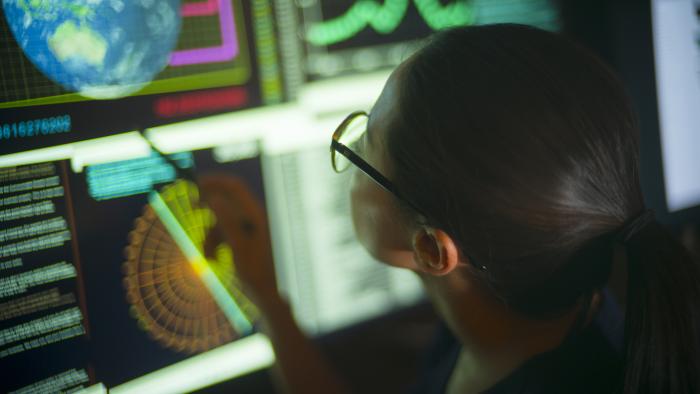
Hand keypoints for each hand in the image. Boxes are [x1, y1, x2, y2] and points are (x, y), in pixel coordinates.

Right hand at [199, 175, 279, 306]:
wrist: (266, 294)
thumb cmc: (255, 272)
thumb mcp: (238, 246)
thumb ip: (227, 221)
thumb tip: (213, 198)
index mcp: (256, 215)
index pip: (235, 187)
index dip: (215, 181)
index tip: (195, 184)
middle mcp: (255, 218)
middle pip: (227, 200)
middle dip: (209, 207)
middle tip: (192, 207)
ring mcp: (250, 228)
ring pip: (222, 221)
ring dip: (210, 235)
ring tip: (208, 257)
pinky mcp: (246, 239)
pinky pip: (225, 233)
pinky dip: (216, 244)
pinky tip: (214, 260)